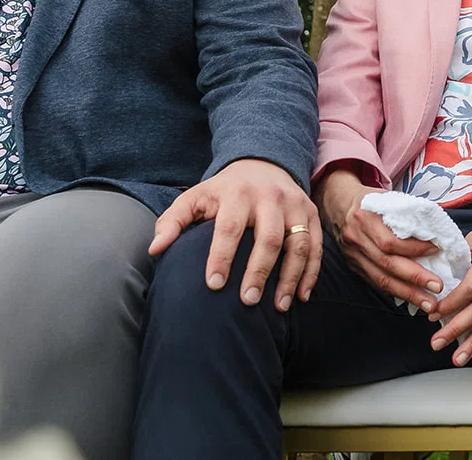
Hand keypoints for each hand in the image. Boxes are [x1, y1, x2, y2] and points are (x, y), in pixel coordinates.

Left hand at [150, 157, 321, 311]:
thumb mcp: (195, 197)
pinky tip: (301, 296)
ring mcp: (295, 205)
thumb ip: (172, 221)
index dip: (221, 256)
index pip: (229, 227)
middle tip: (247, 302)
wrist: (262, 164)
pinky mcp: (311, 214)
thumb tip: (155, 249)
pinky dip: (311, 273)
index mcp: (238, 193)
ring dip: (290, 277)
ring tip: (278, 307)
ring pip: (298, 244)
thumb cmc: (223, 191)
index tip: (213, 285)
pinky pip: (316, 246)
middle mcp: (270, 197)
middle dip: (259, 272)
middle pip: (269, 238)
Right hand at [316, 168, 443, 312]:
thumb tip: (436, 228)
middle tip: (438, 287)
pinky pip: (375, 282)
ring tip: (429, 303)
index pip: (390, 240)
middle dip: (415, 278)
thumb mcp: (385, 196)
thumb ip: (406, 211)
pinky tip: (411, 298)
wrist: (337, 203)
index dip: (415, 248)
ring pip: (381, 279)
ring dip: (407, 293)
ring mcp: (352, 255)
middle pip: (387, 264)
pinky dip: (394, 292)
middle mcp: (356, 238)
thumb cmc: (368, 199)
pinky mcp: (353, 266)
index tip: (437, 250)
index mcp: (365, 217)